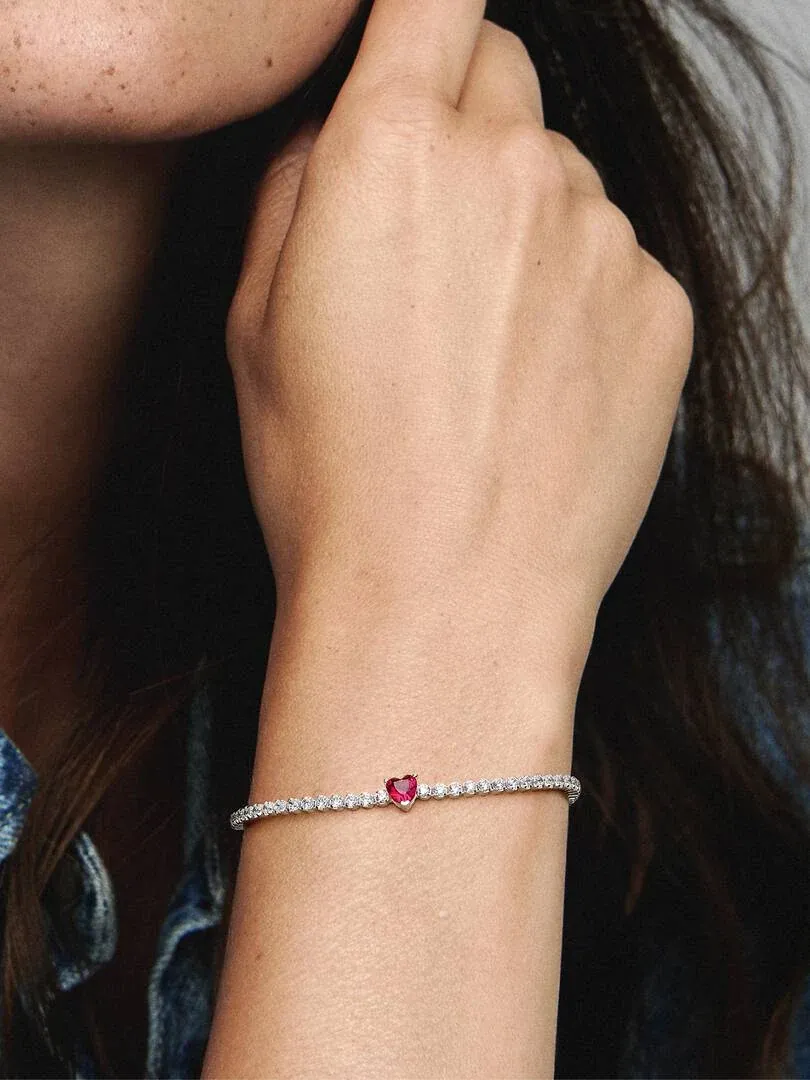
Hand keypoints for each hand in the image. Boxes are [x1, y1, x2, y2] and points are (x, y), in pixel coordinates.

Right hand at [226, 0, 693, 683]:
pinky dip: (582, 297)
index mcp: (391, 151)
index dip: (426, 11)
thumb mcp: (256, 321)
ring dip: (526, 223)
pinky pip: (618, 261)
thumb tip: (343, 125)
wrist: (449, 598)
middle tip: (433, 231)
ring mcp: (602, 235)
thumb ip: (301, 183)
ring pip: (564, 177)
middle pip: (504, 71)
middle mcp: (512, 165)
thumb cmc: (334, 475)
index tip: (421, 41)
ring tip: (484, 347)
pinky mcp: (662, 306)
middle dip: (467, 117)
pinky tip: (539, 385)